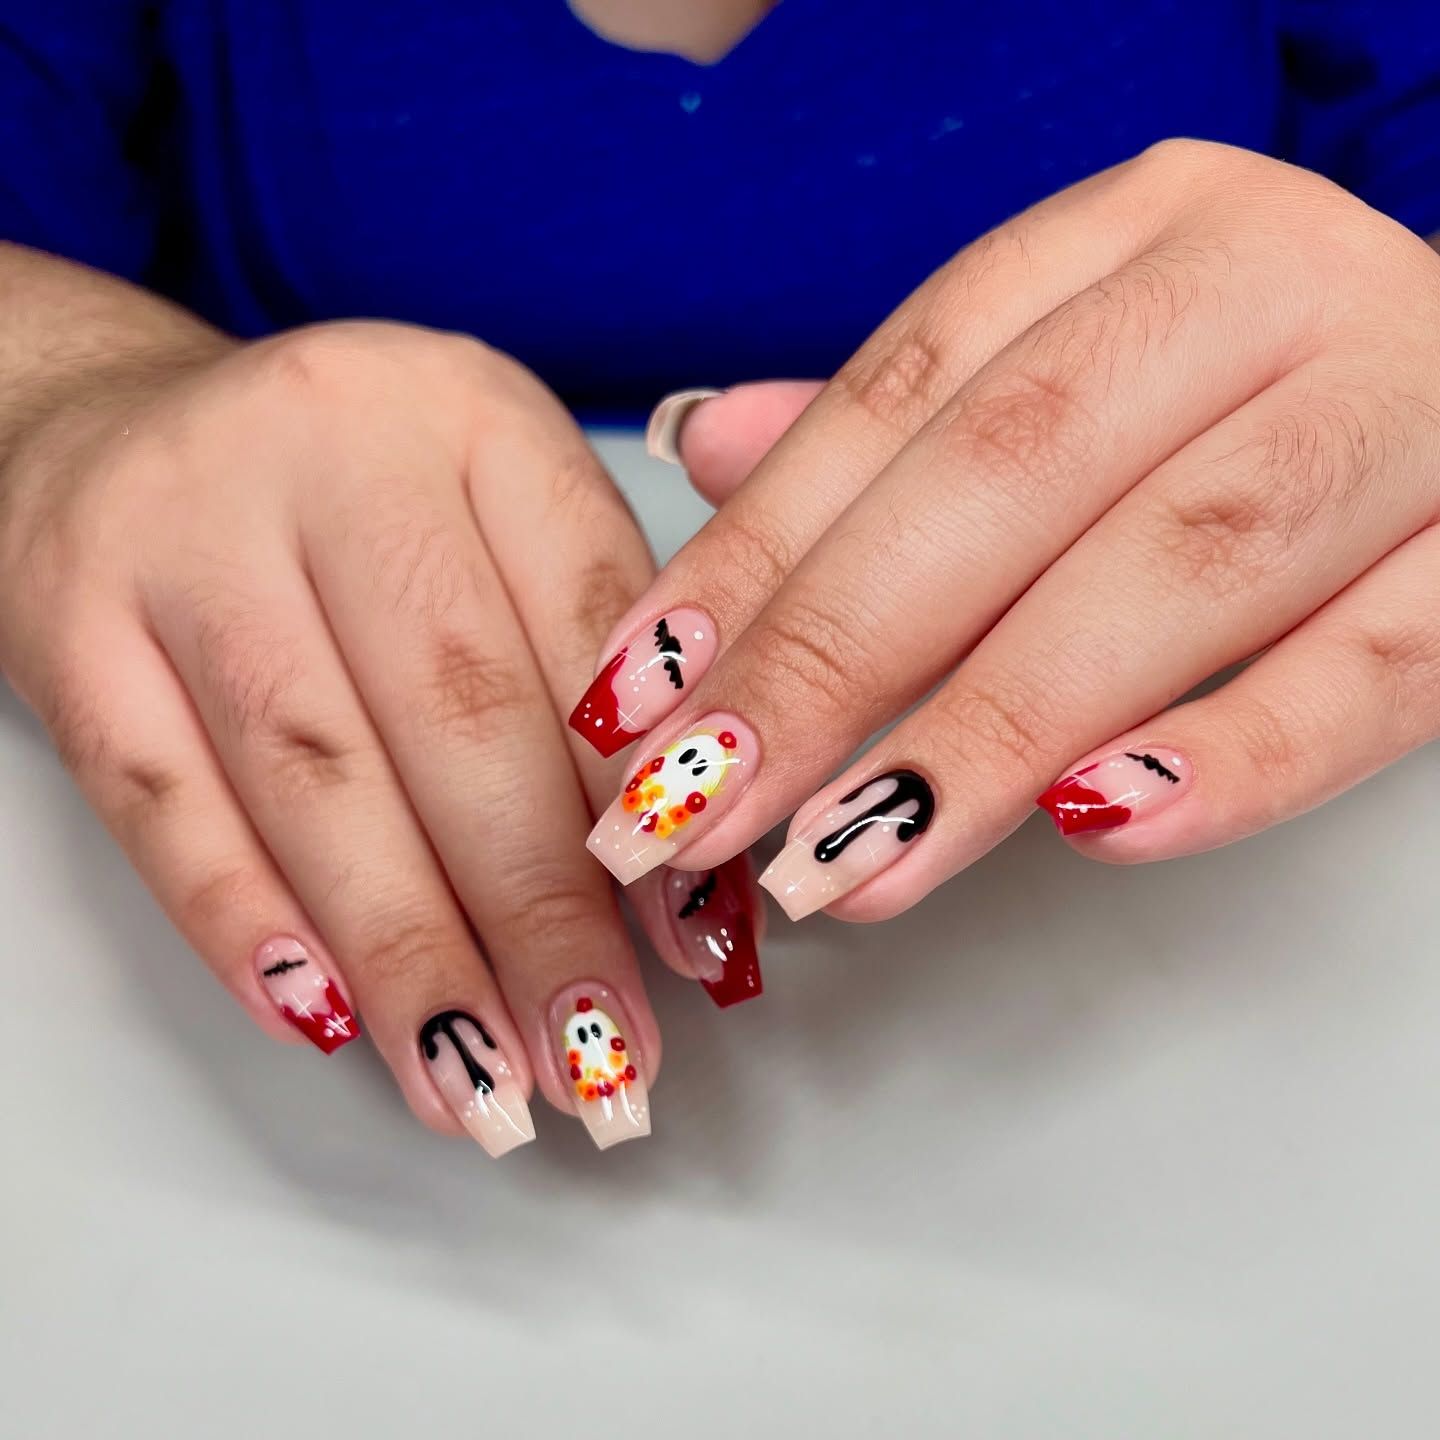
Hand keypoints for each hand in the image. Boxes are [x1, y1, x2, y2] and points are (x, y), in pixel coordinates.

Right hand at [0, 314, 769, 1154]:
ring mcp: (185, 525)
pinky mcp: (69, 616)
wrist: (119, 426)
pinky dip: (251, 926)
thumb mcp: (492, 520)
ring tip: (487, 1087)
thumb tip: (683, 895)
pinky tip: (332, 1024)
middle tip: (602, 1060)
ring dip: (412, 955)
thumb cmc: (353, 503)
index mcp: (477, 412)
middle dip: (542, 914)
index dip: (646, 799)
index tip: (693, 949)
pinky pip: (163, 799)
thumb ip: (593, 672)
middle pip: (459, 711)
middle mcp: (334, 441)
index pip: (590, 618)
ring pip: (318, 774)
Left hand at [573, 140, 1439, 922]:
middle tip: (695, 806)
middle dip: (830, 658)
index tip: (636, 694)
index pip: (902, 392)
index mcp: (1137, 233)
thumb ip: (899, 422)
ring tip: (840, 865)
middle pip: (1007, 477)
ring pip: (1170, 569)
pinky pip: (1374, 664)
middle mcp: (1265, 287)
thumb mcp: (1077, 360)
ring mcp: (1407, 406)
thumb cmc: (1254, 387)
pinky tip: (1091, 828)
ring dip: (984, 732)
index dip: (752, 550)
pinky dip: (1234, 752)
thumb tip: (697, 446)